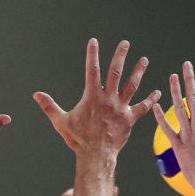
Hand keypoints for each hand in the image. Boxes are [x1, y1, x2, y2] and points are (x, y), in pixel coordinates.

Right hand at [34, 39, 159, 158]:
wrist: (96, 154)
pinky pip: (143, 107)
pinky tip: (158, 92)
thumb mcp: (61, 121)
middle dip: (120, 56)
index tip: (94, 41)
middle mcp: (108, 99)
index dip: (92, 54)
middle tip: (126, 43)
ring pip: (132, 85)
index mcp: (92, 96)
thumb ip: (49, 106)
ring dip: (138, 71)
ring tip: (144, 59)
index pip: (91, 70)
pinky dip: (151, 100)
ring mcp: (120, 108)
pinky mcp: (130, 119)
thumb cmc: (78, 138)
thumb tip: (36, 94)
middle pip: (115, 72)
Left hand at [160, 61, 194, 195]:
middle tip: (185, 64)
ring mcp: (187, 135)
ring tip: (171, 76)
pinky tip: (155, 106)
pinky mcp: (178, 145)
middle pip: (192, 97)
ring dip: (174, 91)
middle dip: (188, 79)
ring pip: (179, 108)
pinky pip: (167, 128)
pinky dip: (160, 117)